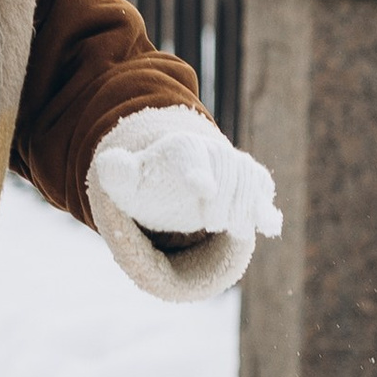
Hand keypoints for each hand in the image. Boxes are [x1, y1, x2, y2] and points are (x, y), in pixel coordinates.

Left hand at [91, 108, 281, 246]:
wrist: (176, 181)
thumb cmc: (150, 185)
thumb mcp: (127, 184)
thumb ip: (117, 174)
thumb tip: (107, 163)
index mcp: (181, 149)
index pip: (191, 157)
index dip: (197, 173)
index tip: (203, 189)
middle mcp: (211, 151)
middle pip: (226, 173)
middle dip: (222, 201)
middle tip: (209, 223)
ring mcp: (233, 165)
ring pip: (249, 180)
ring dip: (243, 207)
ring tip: (230, 227)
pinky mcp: (249, 182)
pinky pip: (262, 189)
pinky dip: (266, 208)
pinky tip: (270, 226)